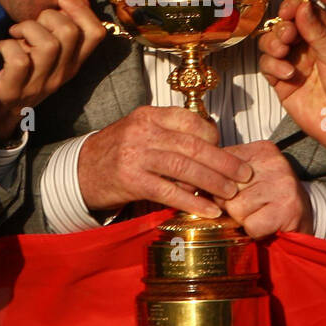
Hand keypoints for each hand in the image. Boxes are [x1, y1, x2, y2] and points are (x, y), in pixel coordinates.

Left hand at [0, 0, 106, 144]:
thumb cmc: (25, 69)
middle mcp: (62, 74)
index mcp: (74, 62)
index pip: (96, 34)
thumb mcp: (49, 51)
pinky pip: (20, 60)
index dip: (81, 9)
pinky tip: (3, 47)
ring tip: (16, 33)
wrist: (1, 108)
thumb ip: (61, 28)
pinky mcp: (16, 89)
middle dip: (48, 16)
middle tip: (32, 21)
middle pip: (69, 33)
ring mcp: (40, 84)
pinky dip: (7, 46)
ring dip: (27, 29)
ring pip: (48, 45)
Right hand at [77, 106, 252, 217]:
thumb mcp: (141, 130)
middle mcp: (143, 132)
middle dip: (223, 161)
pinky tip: (208, 209)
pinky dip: (192, 202)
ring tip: (231, 193)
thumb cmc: (119, 151)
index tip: (226, 150)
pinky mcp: (131, 181)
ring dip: (213, 182)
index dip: (213, 136)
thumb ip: (171, 133)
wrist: (81, 170)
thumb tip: (211, 145)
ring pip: (184, 168)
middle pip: (192, 145)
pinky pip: (169, 192)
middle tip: (244, 174)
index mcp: (149, 115)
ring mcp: (136, 156)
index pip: (190, 121)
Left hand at [215, 141, 311, 238]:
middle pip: (225, 188)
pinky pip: (250, 225)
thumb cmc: (270, 197)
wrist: (306, 217)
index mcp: (261, 150)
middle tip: (248, 207)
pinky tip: (266, 225)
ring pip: (236, 208)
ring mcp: (282, 185)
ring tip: (259, 215)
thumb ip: (223, 174)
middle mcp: (274, 163)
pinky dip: (254, 232)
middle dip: (229, 204)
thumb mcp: (250, 176)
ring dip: (243, 219)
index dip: (214, 184)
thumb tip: (187, 183)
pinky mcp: (287, 209)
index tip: (223, 194)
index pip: (220, 163)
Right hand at [258, 0, 325, 173]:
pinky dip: (272, 66)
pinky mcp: (282, 84)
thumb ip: (318, 31)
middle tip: (288, 36)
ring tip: (283, 52)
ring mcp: (294, 65)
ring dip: (272, 44)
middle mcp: (307, 48)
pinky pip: (267, 66)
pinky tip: (288, 74)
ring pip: (270, 44)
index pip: (304, 12)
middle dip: (281, 27)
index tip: (289, 10)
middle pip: (282, 26)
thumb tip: (302, 5)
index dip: (293, 7)